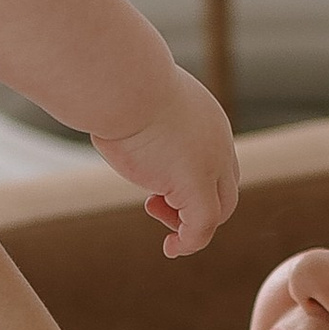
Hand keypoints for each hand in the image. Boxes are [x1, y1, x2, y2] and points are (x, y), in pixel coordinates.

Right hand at [93, 66, 239, 257]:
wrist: (122, 81)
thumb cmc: (116, 82)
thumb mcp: (131, 95)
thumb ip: (131, 111)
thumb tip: (103, 109)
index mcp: (206, 118)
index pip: (215, 160)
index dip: (191, 180)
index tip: (157, 184)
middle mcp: (217, 142)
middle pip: (224, 188)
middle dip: (191, 205)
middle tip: (153, 204)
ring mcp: (210, 165)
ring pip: (218, 210)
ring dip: (186, 222)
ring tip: (152, 208)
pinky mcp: (196, 186)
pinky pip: (202, 227)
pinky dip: (190, 242)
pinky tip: (171, 248)